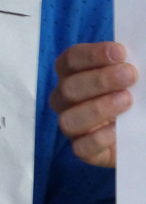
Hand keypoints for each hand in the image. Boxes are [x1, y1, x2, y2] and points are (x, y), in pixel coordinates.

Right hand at [49, 41, 137, 166]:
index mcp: (73, 73)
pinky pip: (81, 147)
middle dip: (99, 80)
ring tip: (127, 101)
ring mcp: (72, 125)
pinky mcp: (84, 150)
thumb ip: (131, 64)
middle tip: (130, 75)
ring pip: (69, 119)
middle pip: (68, 88)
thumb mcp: (135, 76)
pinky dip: (99, 138)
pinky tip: (119, 129)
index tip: (120, 52)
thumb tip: (136, 58)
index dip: (92, 55)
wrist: (142, 126)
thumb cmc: (136, 93)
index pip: (71, 59)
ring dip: (97, 108)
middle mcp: (66, 98)